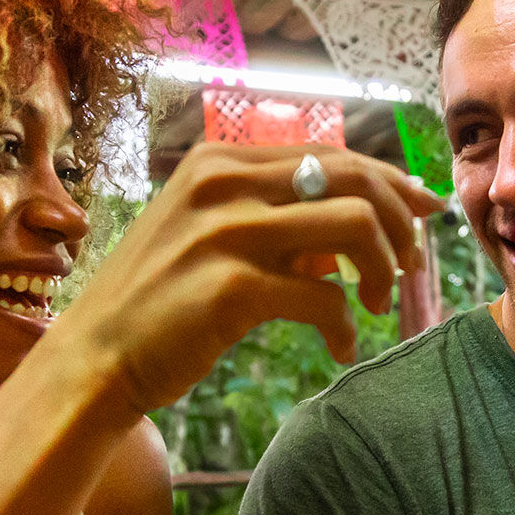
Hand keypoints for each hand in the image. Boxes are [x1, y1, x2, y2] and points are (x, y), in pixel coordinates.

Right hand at [47, 143, 442, 416]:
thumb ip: (274, 220)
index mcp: (219, 161)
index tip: (422, 211)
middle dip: (399, 219)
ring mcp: (226, 232)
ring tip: (377, 304)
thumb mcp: (208, 235)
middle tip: (409, 265)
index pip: (331, 153)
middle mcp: (223, 183)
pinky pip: (325, 299)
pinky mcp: (232, 288)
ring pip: (353, 224)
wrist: (92, 361)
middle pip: (353, 176)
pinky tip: (341, 347)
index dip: (390, 181)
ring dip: (382, 267)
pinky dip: (346, 326)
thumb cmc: (155, 304)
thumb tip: (357, 224)